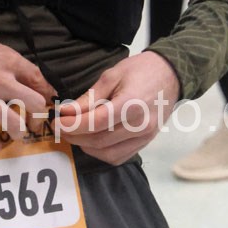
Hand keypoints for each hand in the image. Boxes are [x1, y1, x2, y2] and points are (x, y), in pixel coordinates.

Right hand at [0, 27, 55, 152]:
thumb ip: (6, 59)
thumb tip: (19, 72)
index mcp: (8, 62)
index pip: (39, 79)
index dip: (47, 92)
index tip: (47, 99)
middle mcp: (2, 83)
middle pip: (35, 104)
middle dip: (39, 116)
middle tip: (34, 122)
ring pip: (16, 126)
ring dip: (20, 133)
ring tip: (16, 134)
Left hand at [56, 50, 179, 165]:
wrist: (171, 76)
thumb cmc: (141, 70)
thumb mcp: (112, 75)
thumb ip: (88, 98)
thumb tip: (64, 111)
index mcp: (132, 104)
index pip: (96, 122)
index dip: (72, 125)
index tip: (56, 122)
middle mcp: (140, 125)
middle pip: (99, 140)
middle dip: (74, 136)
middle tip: (60, 126)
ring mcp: (145, 138)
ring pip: (107, 153)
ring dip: (85, 146)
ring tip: (74, 133)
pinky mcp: (145, 144)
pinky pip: (118, 157)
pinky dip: (100, 152)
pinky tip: (92, 139)